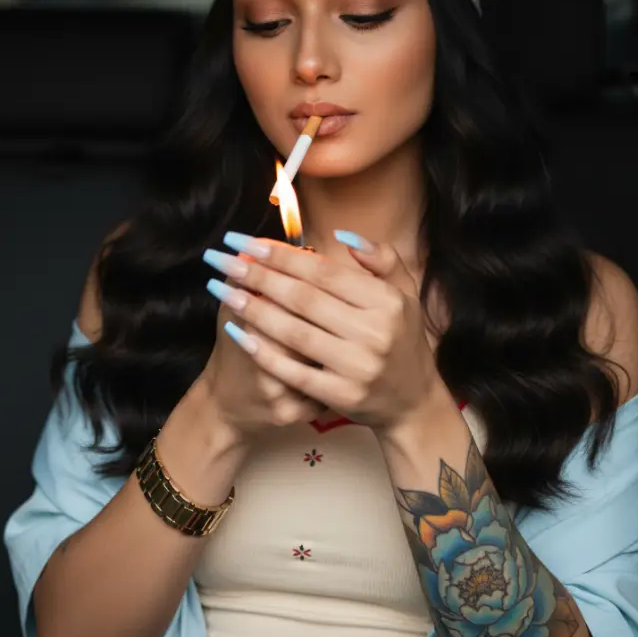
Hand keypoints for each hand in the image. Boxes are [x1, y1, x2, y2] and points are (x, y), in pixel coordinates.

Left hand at [201, 231, 442, 433]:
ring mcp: (358, 367)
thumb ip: (381, 259)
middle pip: (305, 299)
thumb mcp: (404, 294)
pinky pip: (295, 372)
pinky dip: (265, 352)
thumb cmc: (401, 340)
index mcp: (387, 301)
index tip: (249, 243)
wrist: (413, 402)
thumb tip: (342, 235)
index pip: (325, 272)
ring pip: (295, 333)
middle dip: (259, 276)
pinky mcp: (342, 395)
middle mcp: (374, 332)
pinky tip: (239, 333)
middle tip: (224, 259)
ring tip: (223, 289)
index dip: (283, 256)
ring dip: (254, 309)